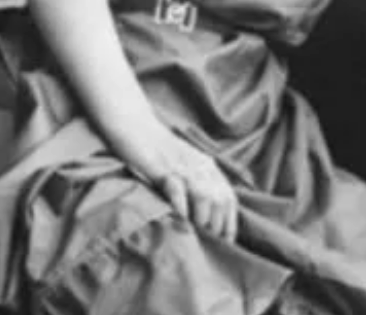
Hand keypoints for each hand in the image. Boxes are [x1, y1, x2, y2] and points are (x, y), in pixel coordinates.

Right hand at [113, 122, 238, 241]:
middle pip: (220, 199)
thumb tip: (204, 216)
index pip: (228, 197)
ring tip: (192, 228)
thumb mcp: (184, 164)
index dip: (230, 221)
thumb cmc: (157, 150)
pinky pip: (177, 189)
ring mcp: (182, 166)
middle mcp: (199, 166)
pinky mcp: (163, 167)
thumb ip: (195, 184)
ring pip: (204, 196)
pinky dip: (180, 205)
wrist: (135, 125)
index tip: (226, 240)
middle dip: (216, 224)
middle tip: (206, 238)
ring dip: (201, 217)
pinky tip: (178, 215)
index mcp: (207, 166)